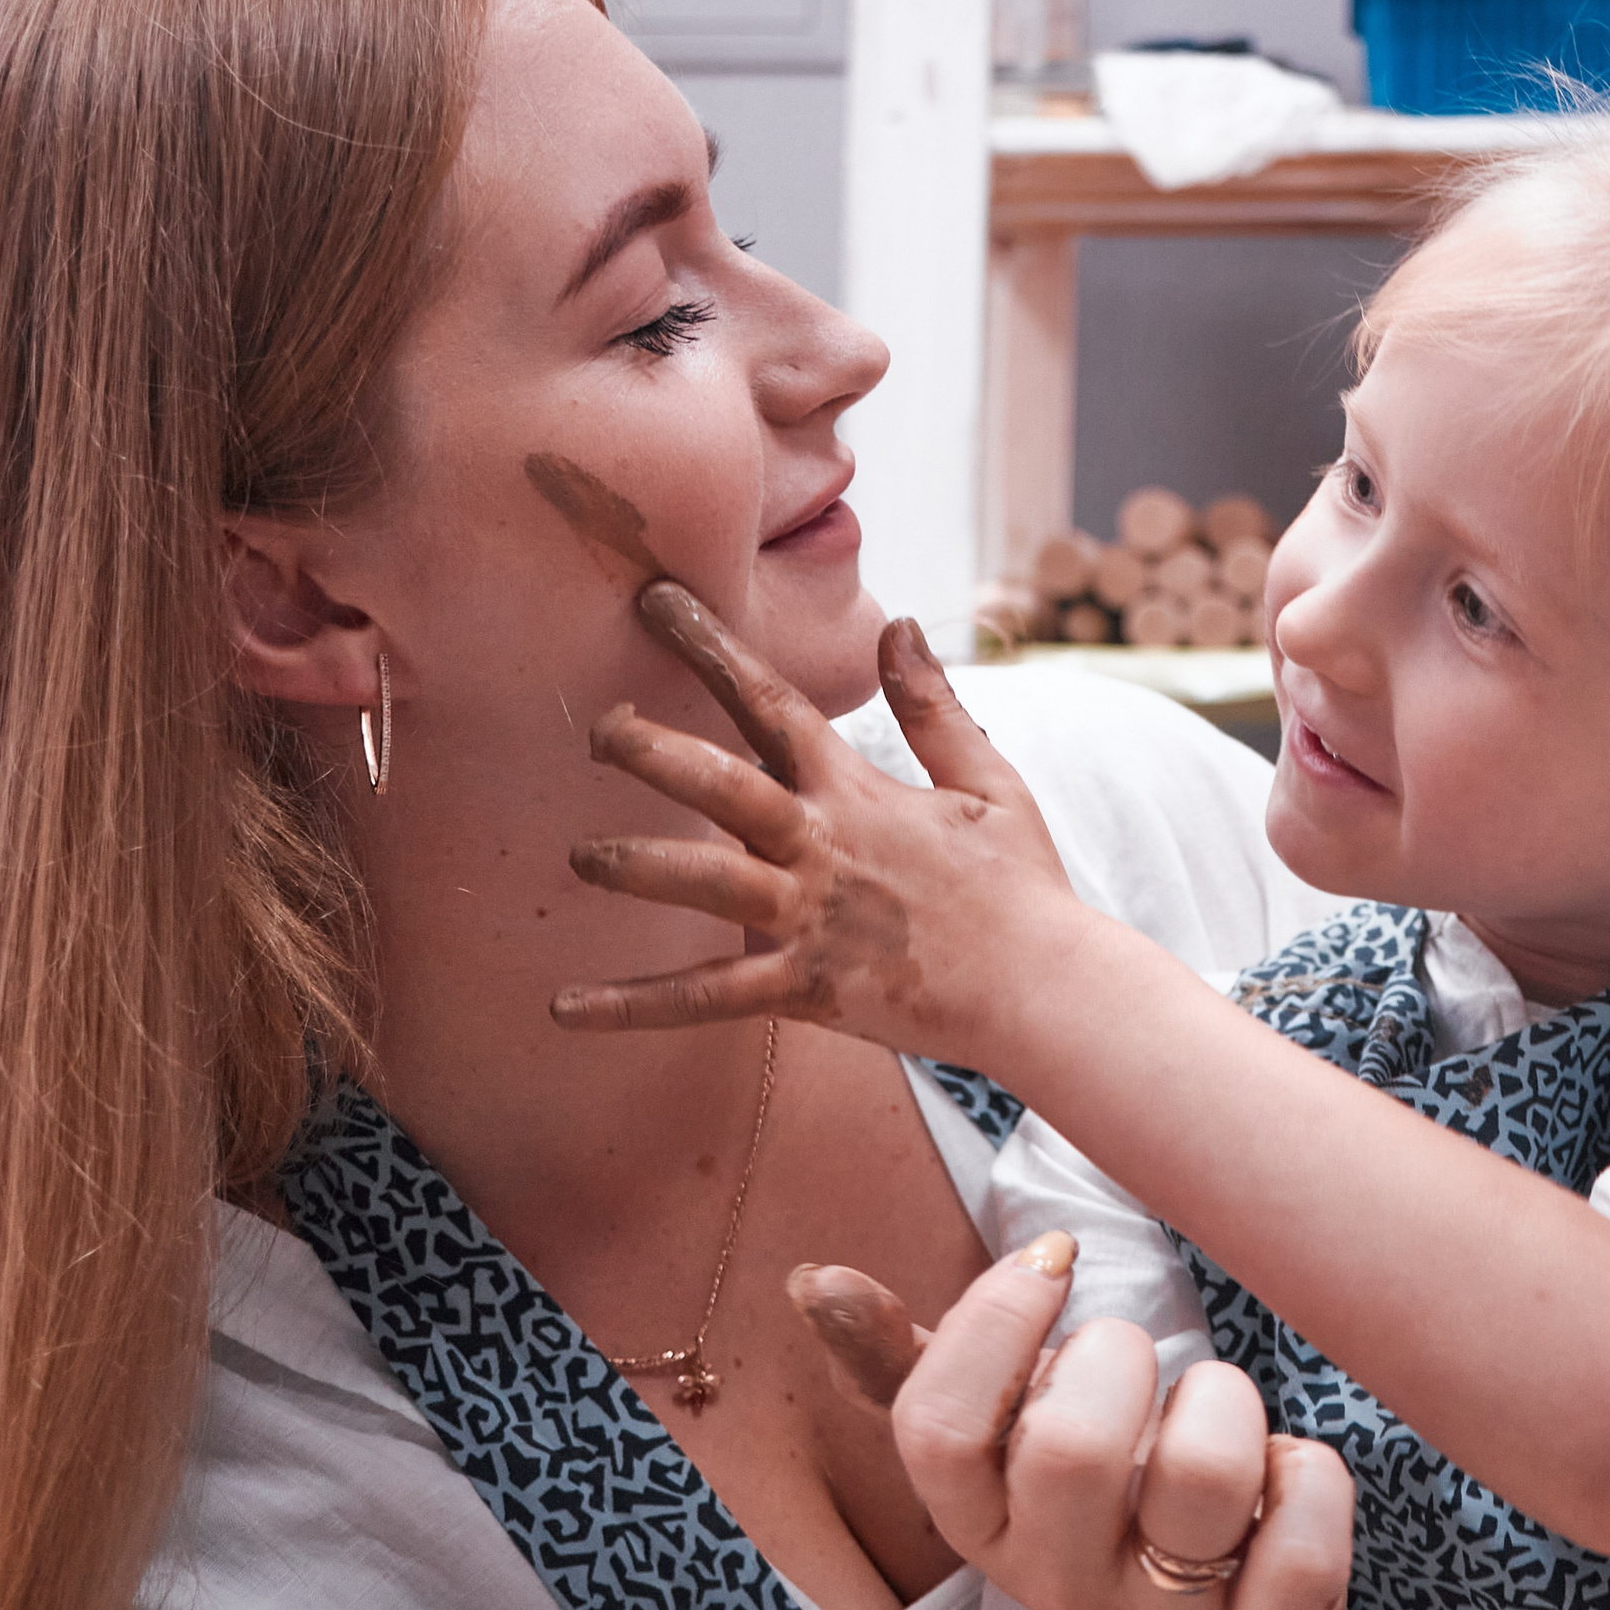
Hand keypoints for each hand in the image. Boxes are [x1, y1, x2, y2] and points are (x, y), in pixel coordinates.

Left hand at [552, 582, 1088, 1062]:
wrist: (1044, 986)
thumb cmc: (1021, 884)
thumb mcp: (988, 780)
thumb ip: (933, 705)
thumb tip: (897, 625)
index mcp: (857, 790)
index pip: (772, 701)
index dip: (711, 646)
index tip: (656, 600)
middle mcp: (821, 846)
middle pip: (722, 784)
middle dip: (651, 750)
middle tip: (596, 728)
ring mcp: (808, 919)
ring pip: (705, 884)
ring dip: (637, 864)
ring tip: (576, 857)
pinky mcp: (805, 988)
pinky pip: (705, 998)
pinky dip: (634, 1004)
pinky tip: (565, 1008)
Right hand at [789, 1240, 1350, 1609]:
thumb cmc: (1094, 1487)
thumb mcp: (1000, 1427)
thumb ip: (909, 1358)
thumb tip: (811, 1281)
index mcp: (978, 1521)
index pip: (936, 1429)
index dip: (995, 1319)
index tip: (1050, 1264)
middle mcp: (1058, 1581)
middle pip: (1069, 1450)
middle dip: (1118, 1356)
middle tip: (1131, 1366)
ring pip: (1203, 1476)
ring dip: (1224, 1405)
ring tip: (1207, 1420)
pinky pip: (1306, 1539)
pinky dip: (1308, 1476)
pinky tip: (1279, 1482)